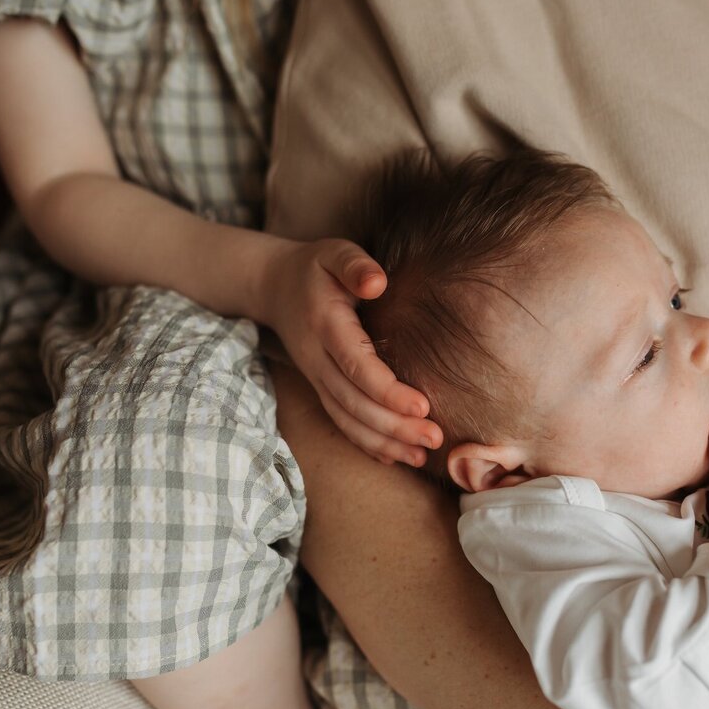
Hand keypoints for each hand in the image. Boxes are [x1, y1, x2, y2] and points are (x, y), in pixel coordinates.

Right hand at [263, 237, 442, 464]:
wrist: (273, 286)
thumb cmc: (315, 267)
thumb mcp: (334, 252)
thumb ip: (354, 264)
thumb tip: (378, 282)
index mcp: (326, 325)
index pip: (356, 365)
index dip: (387, 390)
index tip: (422, 406)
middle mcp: (317, 358)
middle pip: (354, 402)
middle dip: (394, 426)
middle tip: (434, 438)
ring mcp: (317, 377)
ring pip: (348, 418)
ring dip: (384, 441)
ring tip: (422, 455)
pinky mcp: (321, 387)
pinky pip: (342, 422)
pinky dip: (367, 443)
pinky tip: (396, 456)